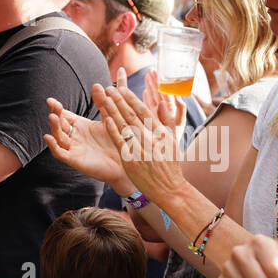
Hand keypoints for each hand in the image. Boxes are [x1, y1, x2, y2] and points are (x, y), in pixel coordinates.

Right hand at [44, 97, 132, 192]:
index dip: (56, 108)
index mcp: (81, 126)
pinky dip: (53, 146)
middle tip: (52, 106)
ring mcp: (74, 149)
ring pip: (58, 137)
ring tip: (52, 117)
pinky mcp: (75, 160)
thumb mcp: (110, 118)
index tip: (50, 101)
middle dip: (55, 115)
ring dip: (54, 127)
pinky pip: (60, 153)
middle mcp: (74, 137)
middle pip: (59, 125)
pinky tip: (49, 137)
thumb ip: (104, 102)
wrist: (128, 162)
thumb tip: (97, 84)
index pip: (64, 115)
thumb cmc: (118, 140)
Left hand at [94, 71, 187, 204]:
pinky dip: (113, 130)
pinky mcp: (130, 160)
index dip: (131, 99)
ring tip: (104, 98)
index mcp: (160, 133)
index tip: (122, 88)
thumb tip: (162, 102)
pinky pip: (120, 142)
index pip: (143, 111)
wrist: (168, 189)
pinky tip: (106, 119)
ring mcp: (140, 149)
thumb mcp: (173, 141)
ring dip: (113, 111)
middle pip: (131, 115)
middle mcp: (150, 139)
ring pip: (124, 126)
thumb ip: (167, 120)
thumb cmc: (170, 165)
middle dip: (119, 100)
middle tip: (109, 88)